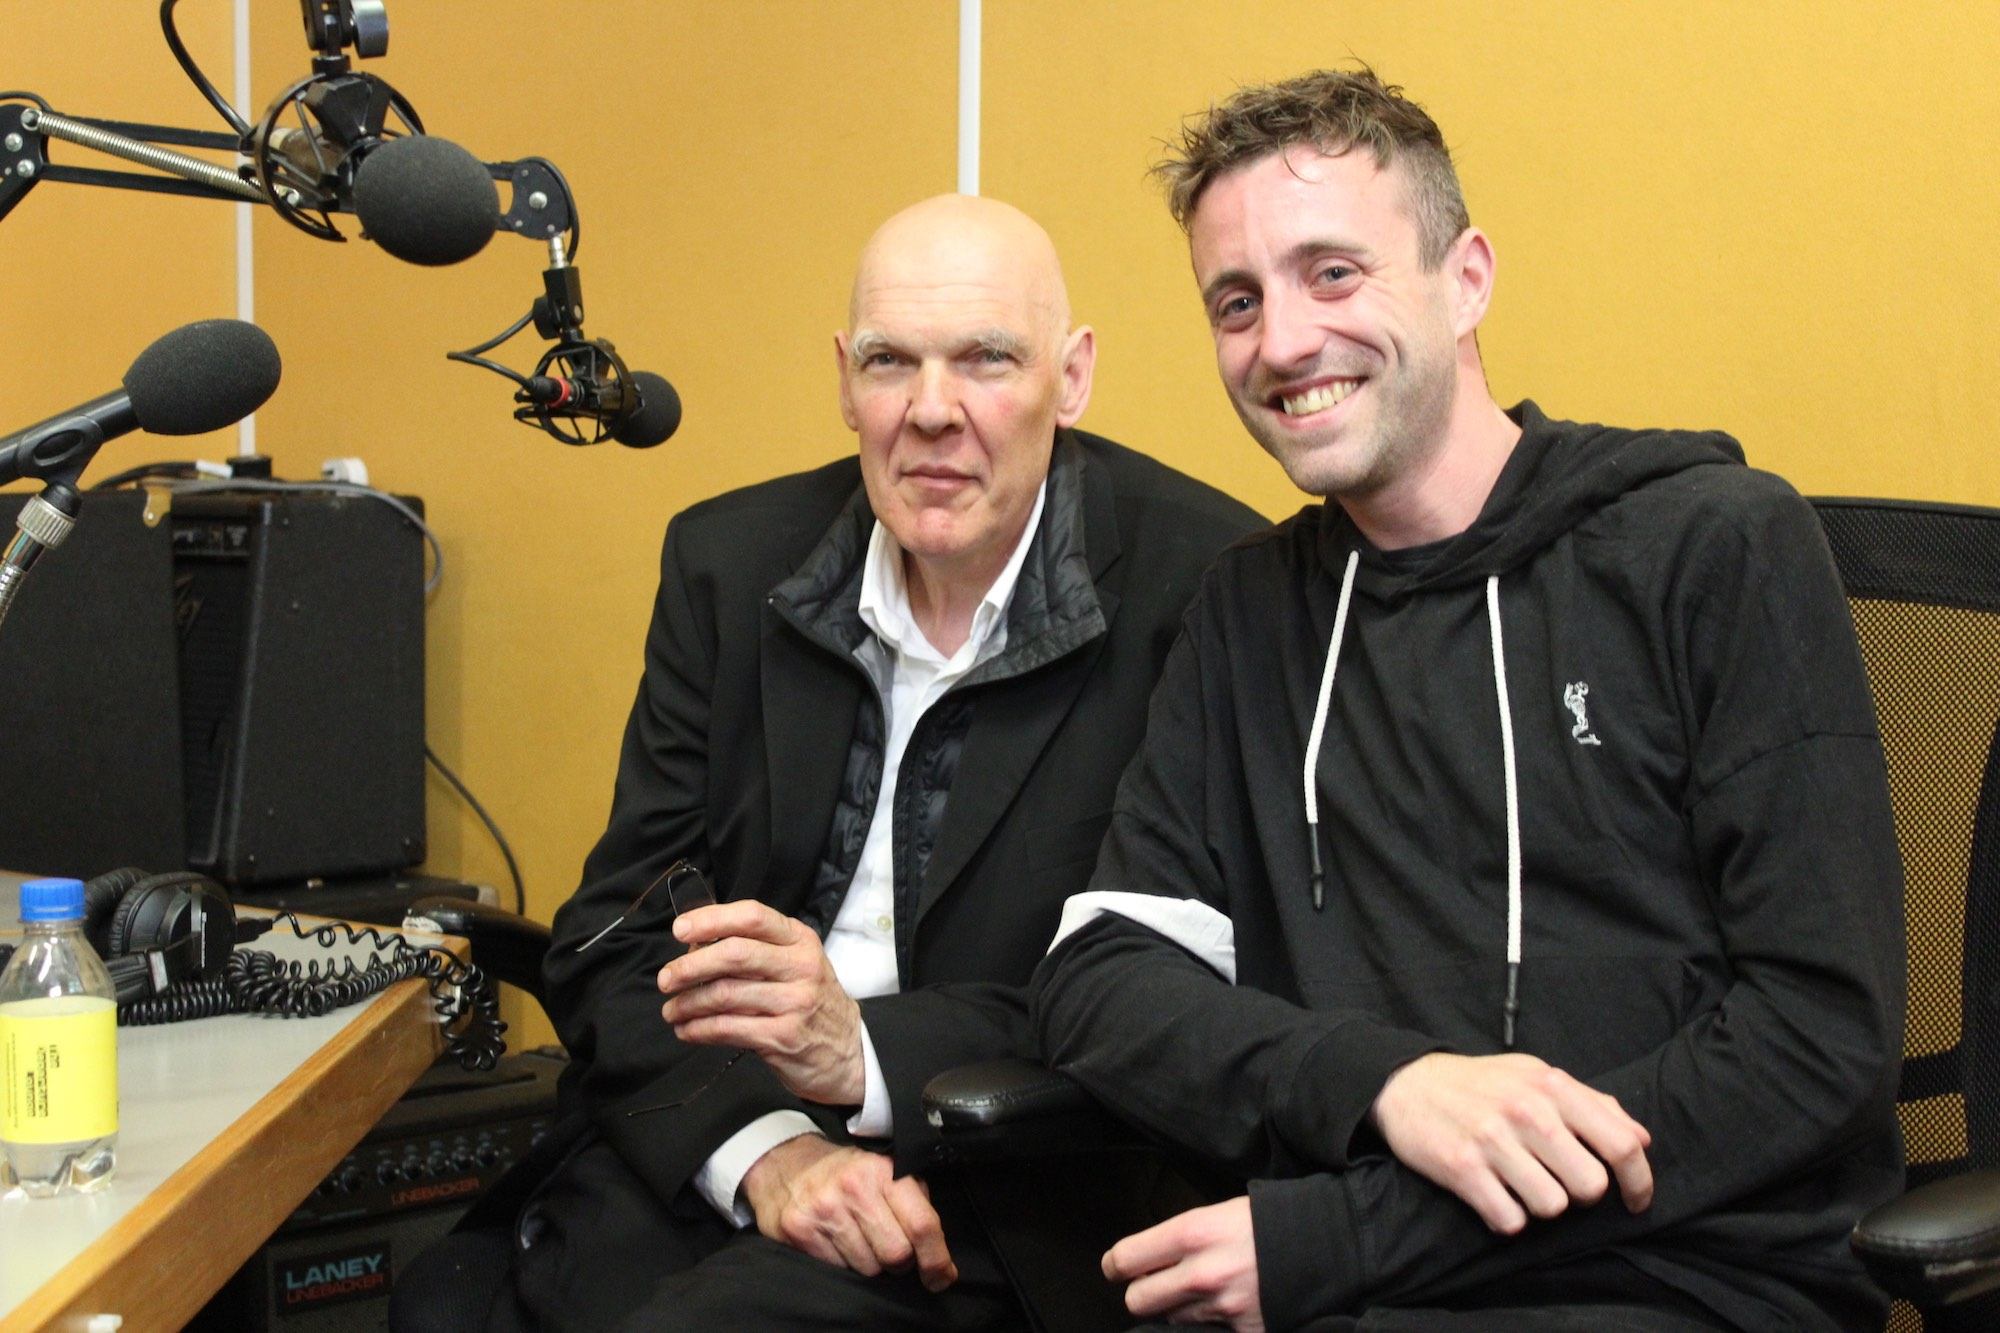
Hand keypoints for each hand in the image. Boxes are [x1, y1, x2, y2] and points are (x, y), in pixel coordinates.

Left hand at [657, 901, 863, 1104]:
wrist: (849, 1052)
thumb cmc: (810, 1001)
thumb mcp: (795, 964)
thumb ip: (753, 950)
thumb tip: (695, 946)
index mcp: (800, 940)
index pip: (752, 917)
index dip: (711, 920)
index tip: (680, 931)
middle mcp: (801, 967)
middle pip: (734, 954)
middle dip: (690, 966)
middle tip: (667, 979)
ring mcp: (794, 1002)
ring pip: (725, 994)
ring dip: (688, 1003)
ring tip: (672, 1010)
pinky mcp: (783, 1037)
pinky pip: (728, 1028)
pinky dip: (698, 1029)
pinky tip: (687, 1030)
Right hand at [740, 1135, 957, 1290]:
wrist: (785, 1163)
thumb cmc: (844, 1172)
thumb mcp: (884, 1170)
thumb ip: (913, 1201)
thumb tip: (937, 1251)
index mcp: (883, 1171)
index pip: (922, 1224)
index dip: (937, 1259)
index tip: (942, 1276)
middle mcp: (854, 1188)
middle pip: (896, 1254)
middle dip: (899, 1262)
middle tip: (890, 1250)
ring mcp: (824, 1210)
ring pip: (868, 1268)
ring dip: (869, 1264)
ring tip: (858, 1240)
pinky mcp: (799, 1230)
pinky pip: (837, 1270)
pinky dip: (842, 1264)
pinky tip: (836, 1242)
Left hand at [1102, 1196, 1261, 1330]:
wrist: (1327, 1245)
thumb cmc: (1272, 1222)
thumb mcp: (1219, 1213)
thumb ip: (1181, 1237)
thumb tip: (1150, 1257)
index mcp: (1192, 1234)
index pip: (1125, 1259)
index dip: (1114, 1265)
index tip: (1115, 1267)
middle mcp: (1201, 1274)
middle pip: (1138, 1300)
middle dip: (1141, 1293)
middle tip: (1153, 1284)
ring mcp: (1222, 1309)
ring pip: (1171, 1319)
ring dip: (1179, 1309)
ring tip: (1203, 1290)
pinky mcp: (1243, 1332)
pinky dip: (1211, 1324)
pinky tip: (1227, 1307)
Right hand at [1371, 1051, 1653, 1233]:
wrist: (1406, 1084)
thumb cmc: (1481, 1084)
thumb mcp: (1536, 1076)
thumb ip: (1592, 1104)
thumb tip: (1640, 1139)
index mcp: (1551, 1086)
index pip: (1620, 1144)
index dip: (1639, 1182)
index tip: (1637, 1201)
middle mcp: (1526, 1111)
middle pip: (1590, 1186)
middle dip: (1580, 1194)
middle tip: (1559, 1182)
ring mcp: (1492, 1140)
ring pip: (1552, 1207)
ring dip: (1541, 1206)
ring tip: (1521, 1186)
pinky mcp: (1462, 1169)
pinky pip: (1510, 1220)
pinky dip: (1507, 1217)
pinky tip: (1496, 1196)